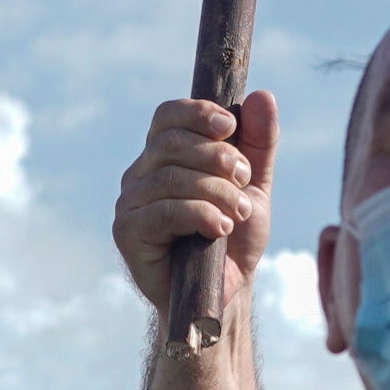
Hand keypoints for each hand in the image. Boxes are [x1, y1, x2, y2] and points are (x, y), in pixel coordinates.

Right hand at [113, 92, 277, 311]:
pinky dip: (200, 215)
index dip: (197, 113)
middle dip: (217, 158)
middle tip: (245, 181)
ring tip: (238, 214)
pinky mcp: (127, 233)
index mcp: (164, 156)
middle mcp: (140, 175)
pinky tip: (220, 228)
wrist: (223, 294)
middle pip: (170, 142)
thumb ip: (259, 143)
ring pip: (171, 177)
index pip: (168, 116)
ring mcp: (130, 203)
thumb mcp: (254, 186)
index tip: (230, 126)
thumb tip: (262, 95)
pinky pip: (164, 211)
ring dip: (216, 192)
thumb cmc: (233, 238)